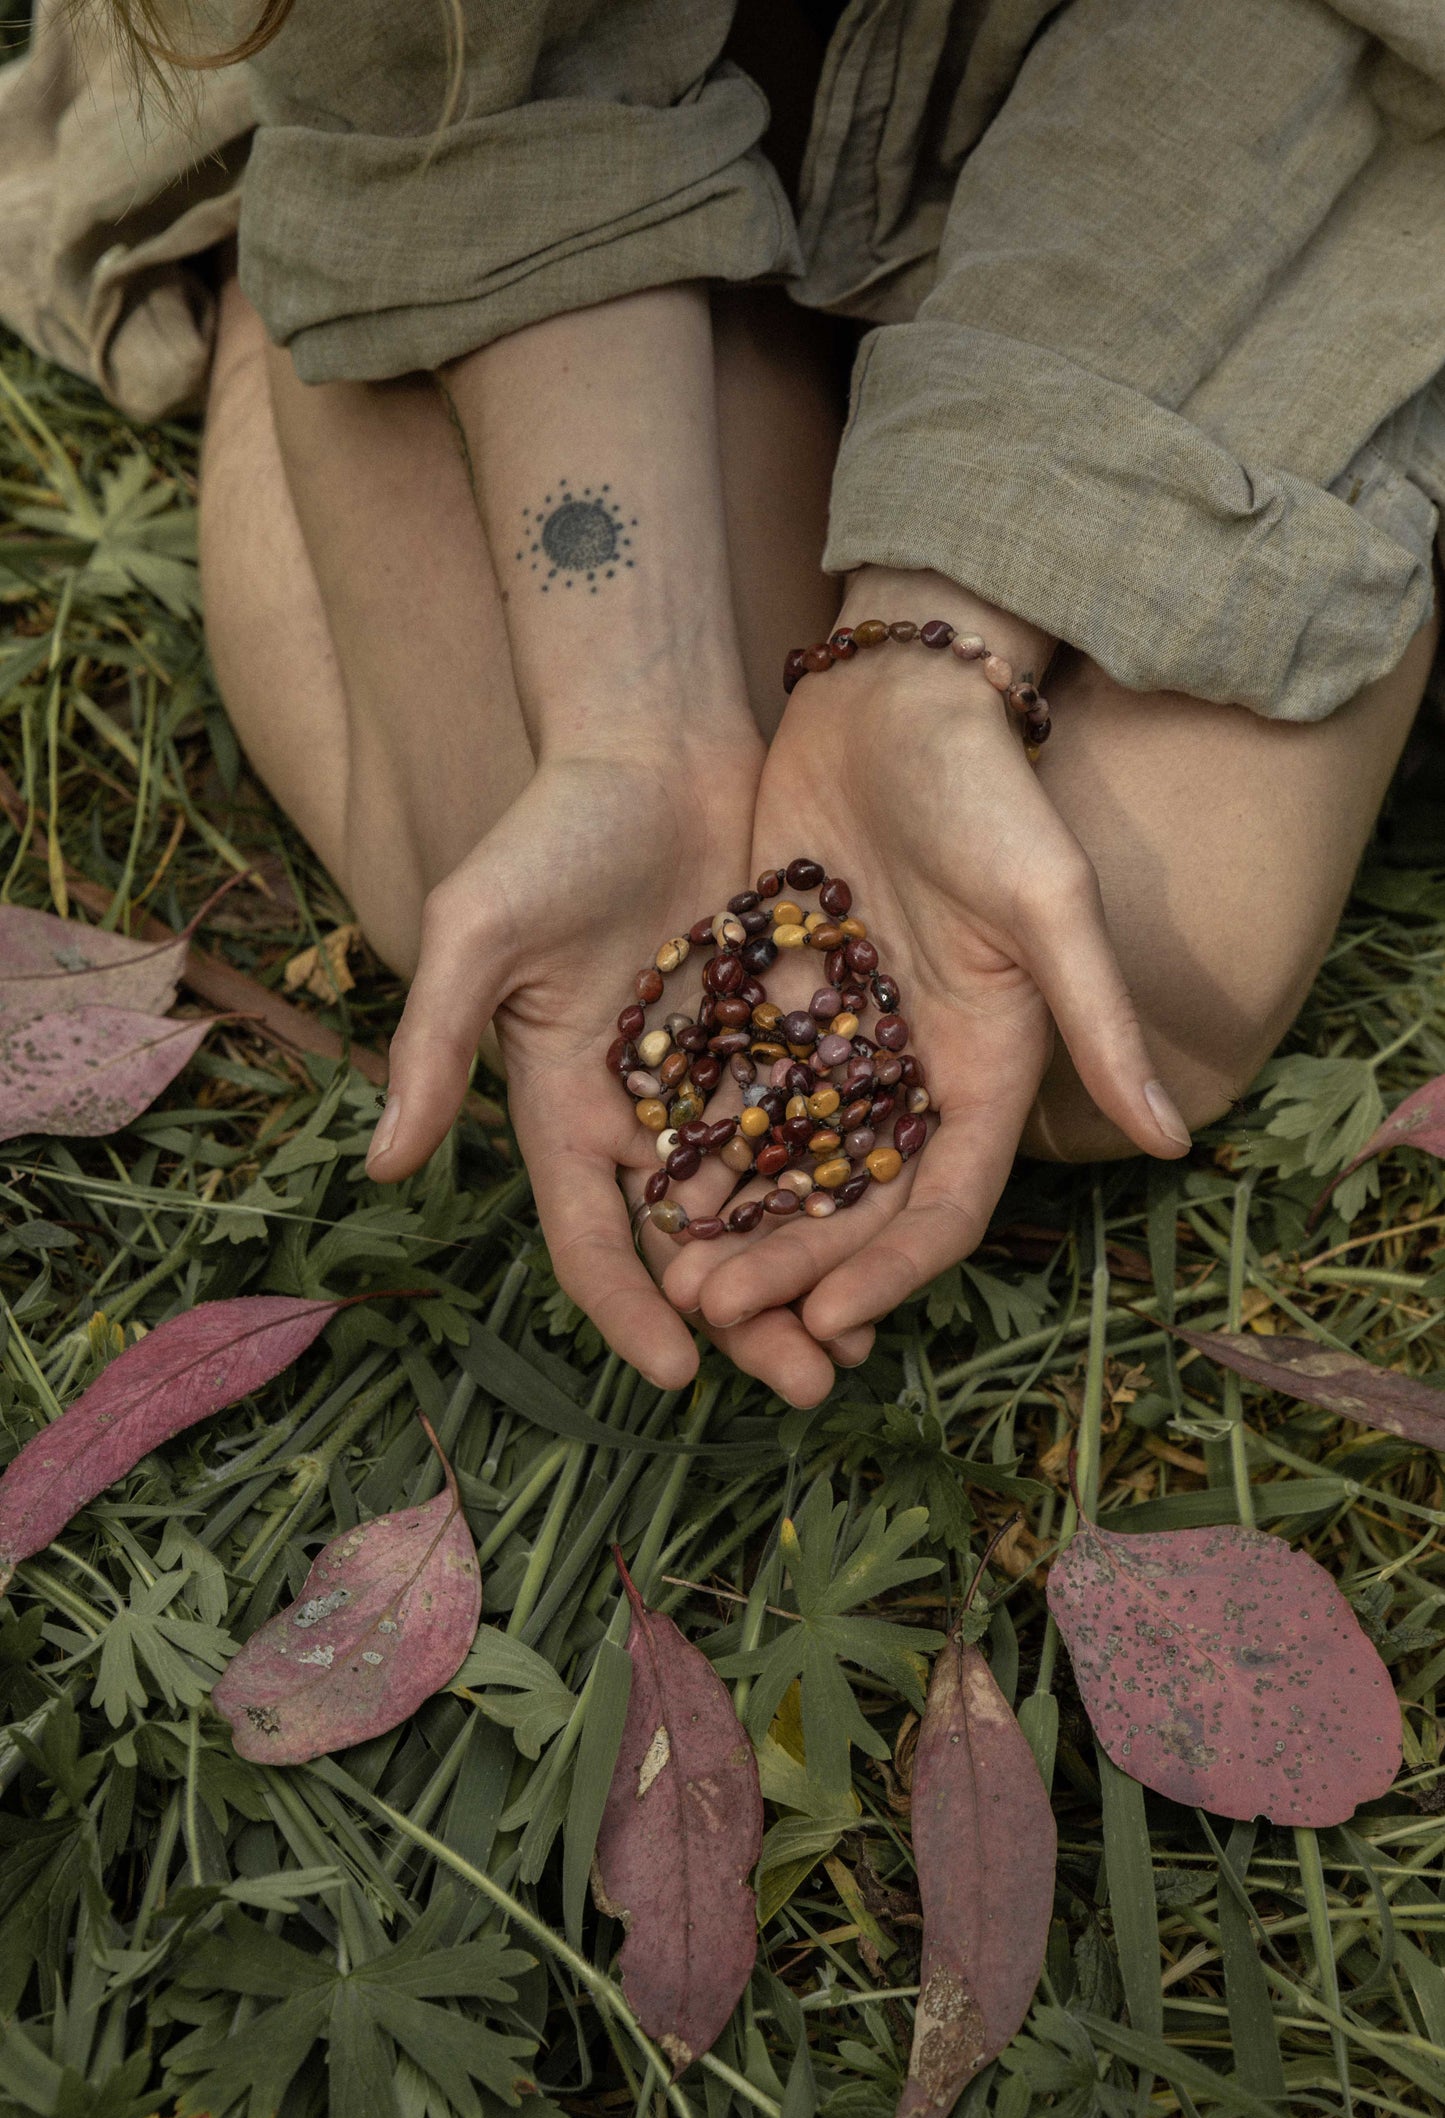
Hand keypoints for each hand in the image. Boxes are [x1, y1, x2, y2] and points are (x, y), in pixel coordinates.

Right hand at [363, 742, 875, 1398]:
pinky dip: (855, 1187)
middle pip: (691, 1245)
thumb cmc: (551, 830)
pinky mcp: (785, 1039)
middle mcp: (641, 1112)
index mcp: (563, 1108)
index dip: (629, 1309)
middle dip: (744, 1321)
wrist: (651, 742)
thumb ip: (435, 1044)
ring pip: (768, 1205)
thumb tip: (379, 1166)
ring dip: (810, 1276)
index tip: (682, 1374)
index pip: (590, 1237)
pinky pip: (824, 1128)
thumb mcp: (480, 932)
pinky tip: (904, 1237)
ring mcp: (718, 1080)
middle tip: (808, 1387)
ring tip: (863, 1345)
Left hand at [659, 613, 1190, 1343]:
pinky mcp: (771, 999)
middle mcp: (912, 1070)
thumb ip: (1095, 1019)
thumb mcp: (1047, 900)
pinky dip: (697, 1143)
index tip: (827, 1321)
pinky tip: (642, 1189)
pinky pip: (731, 1092)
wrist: (893, 695)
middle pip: (852, 1201)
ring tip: (673, 1280)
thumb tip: (1174, 1142)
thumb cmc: (985, 789)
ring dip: (737, 1225)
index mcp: (986, 1067)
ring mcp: (838, 1040)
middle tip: (718, 1313)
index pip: (944, 1202)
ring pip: (784, 1161)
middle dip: (793, 1264)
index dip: (892, 1270)